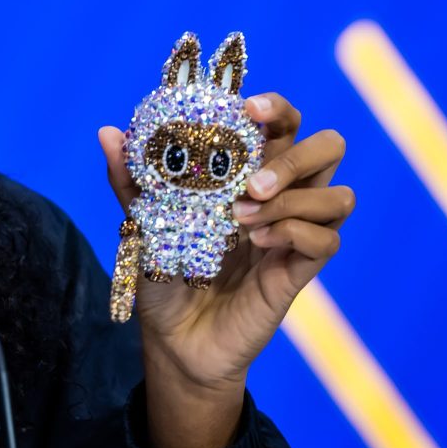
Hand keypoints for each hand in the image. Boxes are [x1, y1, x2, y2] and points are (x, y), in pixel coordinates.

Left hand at [98, 93, 353, 447]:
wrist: (172, 339)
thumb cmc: (163, 274)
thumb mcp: (142, 223)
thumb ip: (132, 179)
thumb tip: (107, 132)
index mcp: (248, 172)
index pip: (284, 123)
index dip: (276, 107)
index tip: (246, 109)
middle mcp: (281, 196)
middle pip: (328, 148)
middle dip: (296, 155)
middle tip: (250, 183)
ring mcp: (295, 233)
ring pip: (339, 194)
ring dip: (293, 199)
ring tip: (243, 218)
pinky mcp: (299, 270)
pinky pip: (327, 240)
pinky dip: (294, 233)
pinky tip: (258, 243)